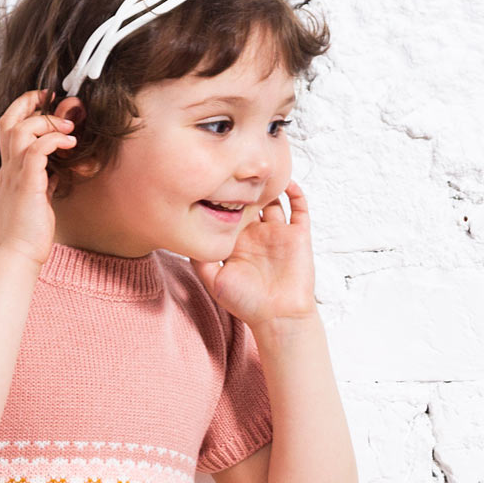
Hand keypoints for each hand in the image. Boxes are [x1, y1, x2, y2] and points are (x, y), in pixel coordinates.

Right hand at [0, 88, 82, 267]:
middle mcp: (7, 169)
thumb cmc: (28, 233)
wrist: (18, 255)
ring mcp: (14, 176)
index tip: (44, 103)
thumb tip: (55, 173)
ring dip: (45, 122)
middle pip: (7, 121)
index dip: (24, 111)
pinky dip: (53, 141)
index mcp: (8, 172)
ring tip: (68, 128)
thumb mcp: (36, 201)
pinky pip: (36, 151)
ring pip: (20, 131)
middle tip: (52, 97)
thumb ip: (43, 183)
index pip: (8, 129)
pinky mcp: (27, 185)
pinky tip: (69, 145)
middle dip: (28, 102)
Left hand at [189, 180, 317, 326]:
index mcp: (237, 243)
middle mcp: (257, 235)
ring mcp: (278, 233)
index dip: (222, 196)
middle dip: (243, 184)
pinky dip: (295, 191)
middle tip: (235, 165)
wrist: (278, 317)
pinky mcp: (298, 235)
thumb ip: (199, 261)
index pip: (228, 211)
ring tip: (260, 167)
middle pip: (249, 200)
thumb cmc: (247, 304)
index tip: (212, 179)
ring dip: (268, 184)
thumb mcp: (214, 282)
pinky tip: (285, 180)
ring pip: (274, 199)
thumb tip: (184, 238)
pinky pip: (300, 207)